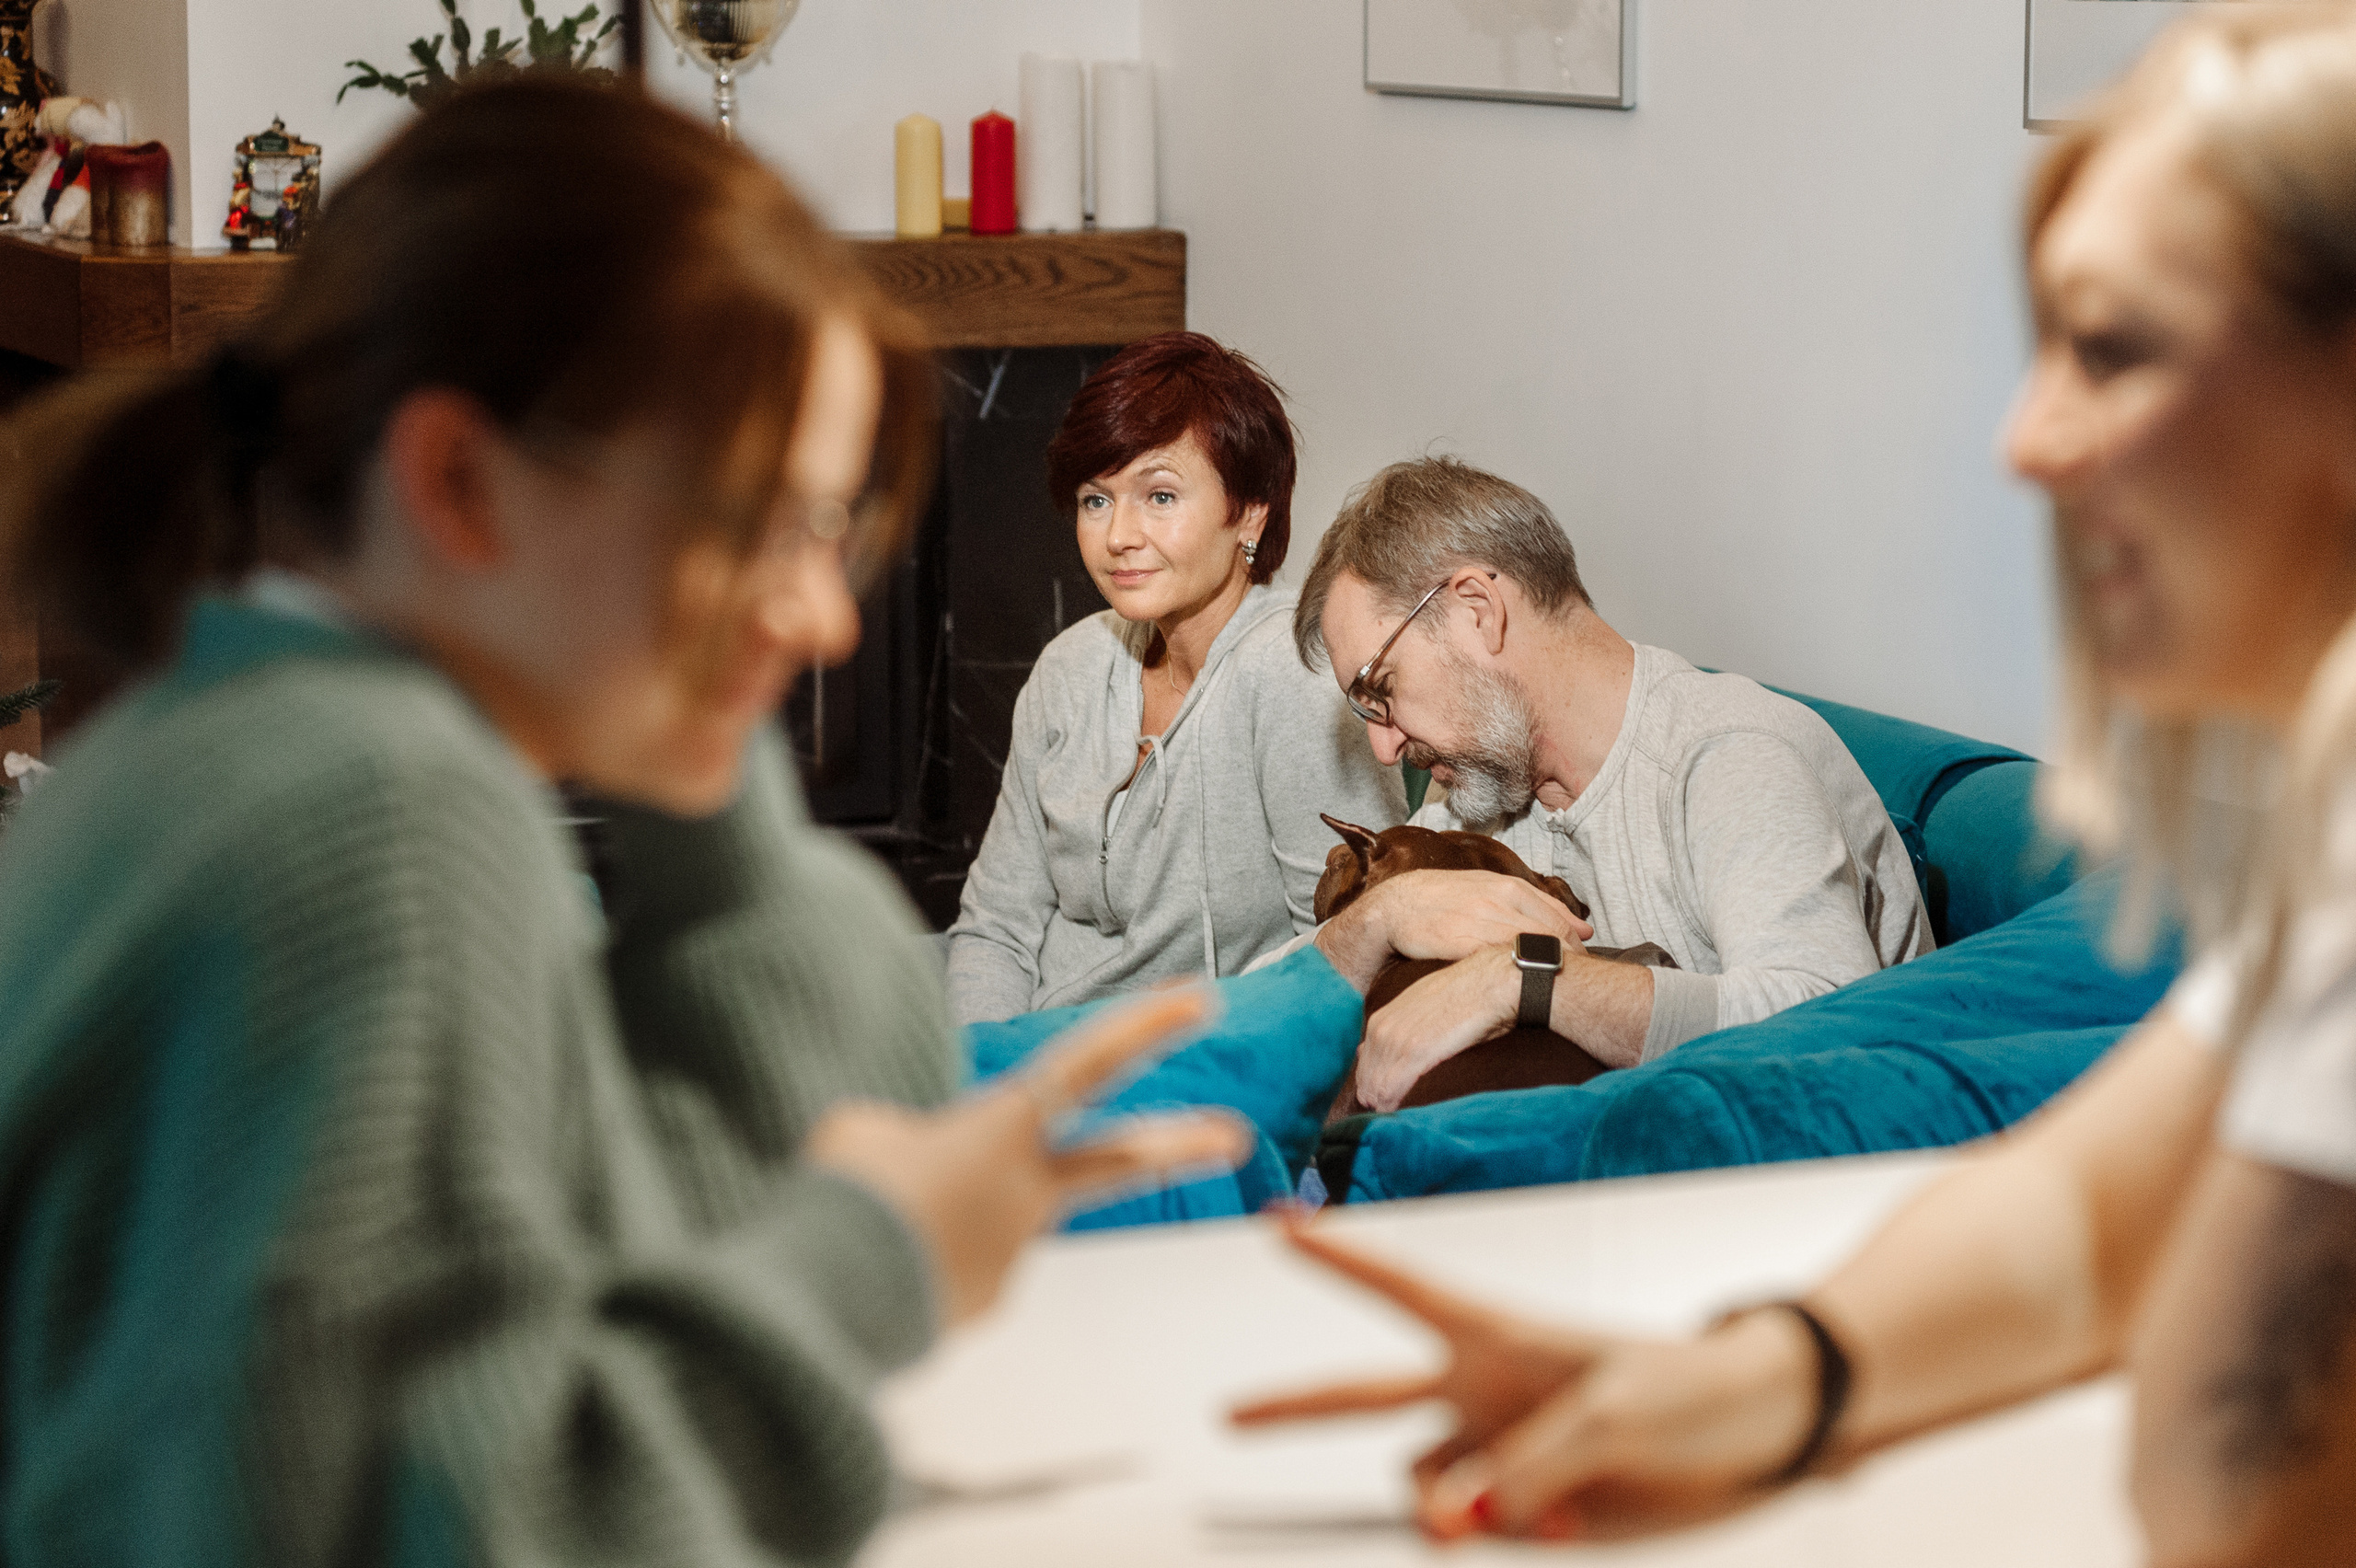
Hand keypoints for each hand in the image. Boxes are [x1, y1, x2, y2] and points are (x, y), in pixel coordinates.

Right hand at [808, 988, 1252, 1325]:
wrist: (825, 1302)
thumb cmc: (844, 1201)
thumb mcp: (860, 1133)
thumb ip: (902, 1131)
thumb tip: (911, 1154)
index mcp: (998, 1131)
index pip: (1085, 1065)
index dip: (1142, 1028)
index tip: (1199, 1001)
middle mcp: (1025, 1194)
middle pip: (1116, 1160)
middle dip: (1178, 1144)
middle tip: (1234, 1137)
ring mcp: (1012, 1253)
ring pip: (975, 1214)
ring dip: (928, 1217)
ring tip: (873, 1227)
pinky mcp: (986, 1301)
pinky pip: (950, 1262)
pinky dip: (913, 1257)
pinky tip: (877, 1265)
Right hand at [1231, 1213, 1816, 1543]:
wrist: (1756, 1438)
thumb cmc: (1688, 1389)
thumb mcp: (1606, 1417)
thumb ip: (1523, 1469)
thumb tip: (1457, 1521)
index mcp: (1495, 1334)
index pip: (1398, 1288)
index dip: (1335, 1257)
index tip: (1278, 1223)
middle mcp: (1481, 1391)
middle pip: (1364, 1398)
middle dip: (1293, 1408)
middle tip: (1230, 1415)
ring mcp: (1500, 1451)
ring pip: (1418, 1484)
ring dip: (1437, 1508)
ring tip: (1490, 1517)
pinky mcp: (1528, 1507)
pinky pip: (1474, 1530)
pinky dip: (1500, 1534)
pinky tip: (1563, 1523)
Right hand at [1317, 870, 1591, 990]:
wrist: (1396, 905)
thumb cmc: (1445, 900)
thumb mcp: (1490, 891)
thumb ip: (1535, 906)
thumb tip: (1583, 928)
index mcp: (1509, 887)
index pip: (1558, 919)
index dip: (1575, 946)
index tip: (1581, 964)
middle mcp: (1498, 899)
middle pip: (1549, 934)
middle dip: (1567, 959)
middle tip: (1575, 982)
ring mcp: (1480, 919)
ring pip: (1528, 947)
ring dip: (1545, 968)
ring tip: (1554, 989)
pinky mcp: (1461, 941)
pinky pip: (1497, 959)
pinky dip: (1515, 973)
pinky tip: (1521, 988)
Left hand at [1353, 946, 1519, 1111]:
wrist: (1489, 983)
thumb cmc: (1465, 997)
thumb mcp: (1423, 1008)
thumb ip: (1404, 1028)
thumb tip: (1395, 1051)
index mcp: (1382, 1018)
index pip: (1364, 1060)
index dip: (1371, 1082)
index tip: (1381, 1098)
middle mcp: (1382, 1028)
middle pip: (1365, 1077)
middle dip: (1374, 1098)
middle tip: (1384, 1115)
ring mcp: (1397, 1040)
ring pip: (1375, 1085)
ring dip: (1382, 1105)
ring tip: (1391, 1118)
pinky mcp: (1415, 1052)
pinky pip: (1391, 1088)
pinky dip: (1392, 1104)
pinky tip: (1397, 1112)